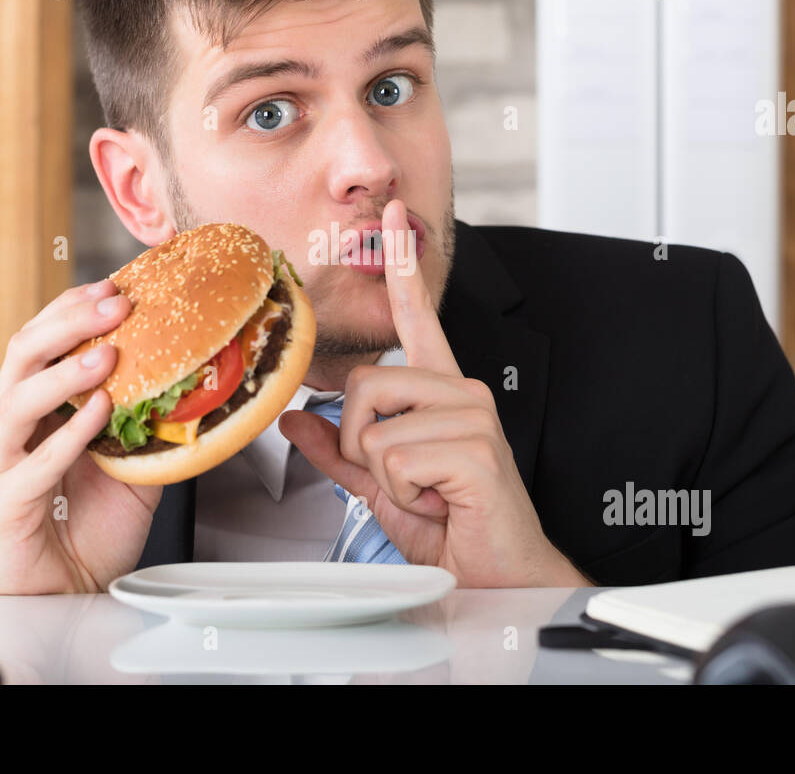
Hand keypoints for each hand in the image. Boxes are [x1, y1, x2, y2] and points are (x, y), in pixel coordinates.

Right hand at [0, 278, 162, 593]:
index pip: (45, 342)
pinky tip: (99, 414)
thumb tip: (203, 386)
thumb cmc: (94, 529)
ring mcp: (2, 463)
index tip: (115, 285)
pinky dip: (68, 434)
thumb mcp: (138, 465)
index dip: (74, 309)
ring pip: (16, 401)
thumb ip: (155, 426)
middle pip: (22, 355)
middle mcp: (14, 428)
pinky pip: (33, 462)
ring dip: (64, 373)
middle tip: (114, 303)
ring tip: (106, 354)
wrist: (70, 593)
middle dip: (68, 322)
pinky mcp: (5, 501)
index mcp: (40, 410)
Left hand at [281, 199, 587, 587]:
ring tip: (426, 491)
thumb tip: (297, 422)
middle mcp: (462, 392)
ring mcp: (473, 415)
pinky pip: (394, 457)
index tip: (396, 219)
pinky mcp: (476, 448)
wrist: (497, 575)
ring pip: (374, 424)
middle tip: (404, 478)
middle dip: (362, 443)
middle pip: (365, 382)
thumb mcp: (379, 484)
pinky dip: (404, 492)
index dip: (402, 268)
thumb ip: (339, 451)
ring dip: (384, 474)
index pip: (416, 318)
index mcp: (441, 392)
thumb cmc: (451, 526)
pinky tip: (440, 502)